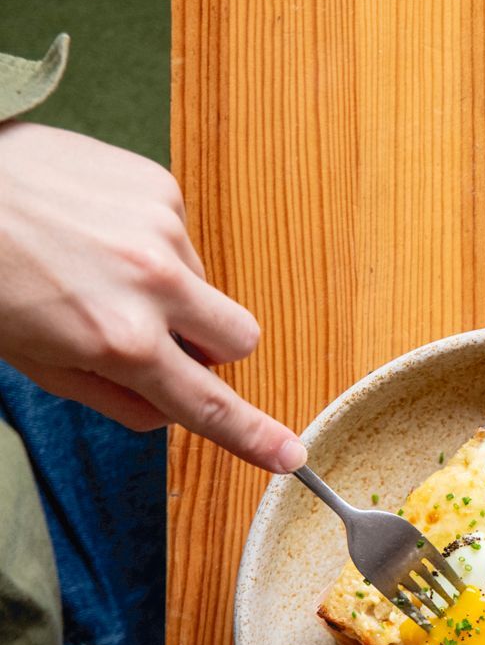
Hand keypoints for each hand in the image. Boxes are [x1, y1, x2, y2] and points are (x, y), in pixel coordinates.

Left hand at [0, 123, 302, 471]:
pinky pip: (179, 237)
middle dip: (209, 347)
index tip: (290, 455)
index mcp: (120, 341)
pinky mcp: (160, 189)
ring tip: (94, 264)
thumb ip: (110, 395)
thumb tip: (167, 409)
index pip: (208, 404)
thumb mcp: (33, 361)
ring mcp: (163, 231)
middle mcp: (155, 286)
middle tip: (155, 335)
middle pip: (239, 340)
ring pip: (202, 286)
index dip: (253, 436)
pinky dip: (148, 242)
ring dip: (167, 288)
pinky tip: (95, 229)